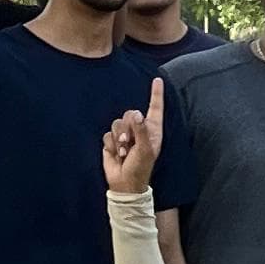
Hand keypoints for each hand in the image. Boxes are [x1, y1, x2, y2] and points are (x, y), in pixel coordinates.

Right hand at [101, 75, 165, 198]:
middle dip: (128, 127)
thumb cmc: (140, 168)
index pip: (155, 108)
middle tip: (129, 143)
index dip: (156, 94)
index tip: (157, 80)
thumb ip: (141, 130)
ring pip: (117, 123)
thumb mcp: (145, 150)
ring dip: (119, 139)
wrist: (124, 183)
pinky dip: (110, 145)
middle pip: (130, 113)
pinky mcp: (112, 141)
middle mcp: (139, 130)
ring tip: (123, 152)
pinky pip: (107, 134)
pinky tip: (116, 155)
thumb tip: (137, 113)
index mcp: (152, 130)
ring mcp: (125, 135)